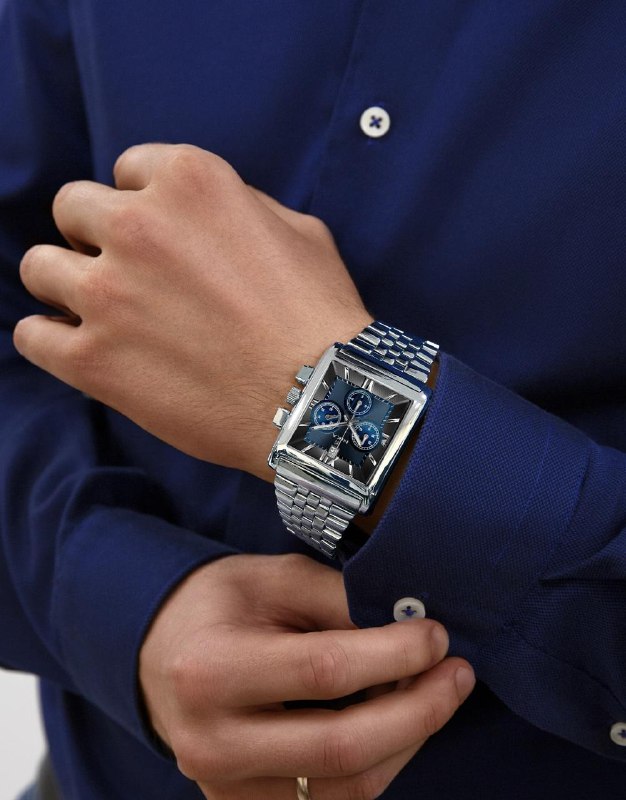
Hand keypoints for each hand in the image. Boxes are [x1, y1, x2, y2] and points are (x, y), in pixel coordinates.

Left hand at [14, 144, 372, 479]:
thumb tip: (206, 216)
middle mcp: (136, 224)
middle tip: (125, 272)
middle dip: (94, 235)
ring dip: (64, 284)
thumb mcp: (299, 232)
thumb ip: (242, 205)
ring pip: (39, 267)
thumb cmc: (318, 316)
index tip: (155, 235)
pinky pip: (32, 336)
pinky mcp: (91, 360)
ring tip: (98, 312)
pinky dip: (49, 340)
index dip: (141, 203)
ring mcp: (107, 293)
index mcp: (188, 181)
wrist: (319, 400)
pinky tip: (79, 350)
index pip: (126, 169)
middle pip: (71, 208)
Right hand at [139, 552, 474, 799]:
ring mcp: (225, 786)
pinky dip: (376, 764)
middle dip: (419, 712)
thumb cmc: (218, 604)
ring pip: (346, 789)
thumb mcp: (274, 579)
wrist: (158, 651)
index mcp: (213, 669)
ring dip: (407, 743)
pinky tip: (396, 725)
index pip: (324, 672)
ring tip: (435, 696)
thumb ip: (339, 601)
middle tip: (458, 675)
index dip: (394, 654)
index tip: (437, 634)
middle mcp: (213, 741)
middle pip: (342, 748)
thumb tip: (411, 626)